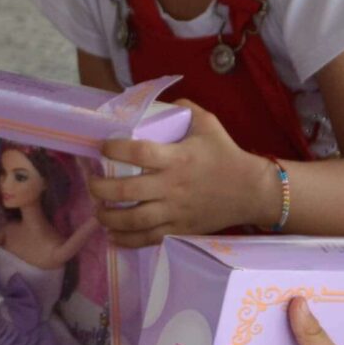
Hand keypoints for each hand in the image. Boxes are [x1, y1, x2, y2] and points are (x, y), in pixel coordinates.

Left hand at [87, 103, 273, 244]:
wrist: (252, 191)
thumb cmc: (226, 155)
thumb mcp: (208, 124)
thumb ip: (184, 109)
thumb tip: (158, 104)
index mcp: (176, 158)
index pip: (138, 152)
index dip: (114, 149)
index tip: (102, 147)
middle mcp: (171, 186)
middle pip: (127, 191)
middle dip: (101, 189)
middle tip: (91, 184)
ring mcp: (175, 211)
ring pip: (134, 219)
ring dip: (109, 218)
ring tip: (98, 211)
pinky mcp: (179, 229)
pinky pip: (148, 239)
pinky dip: (127, 240)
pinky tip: (112, 236)